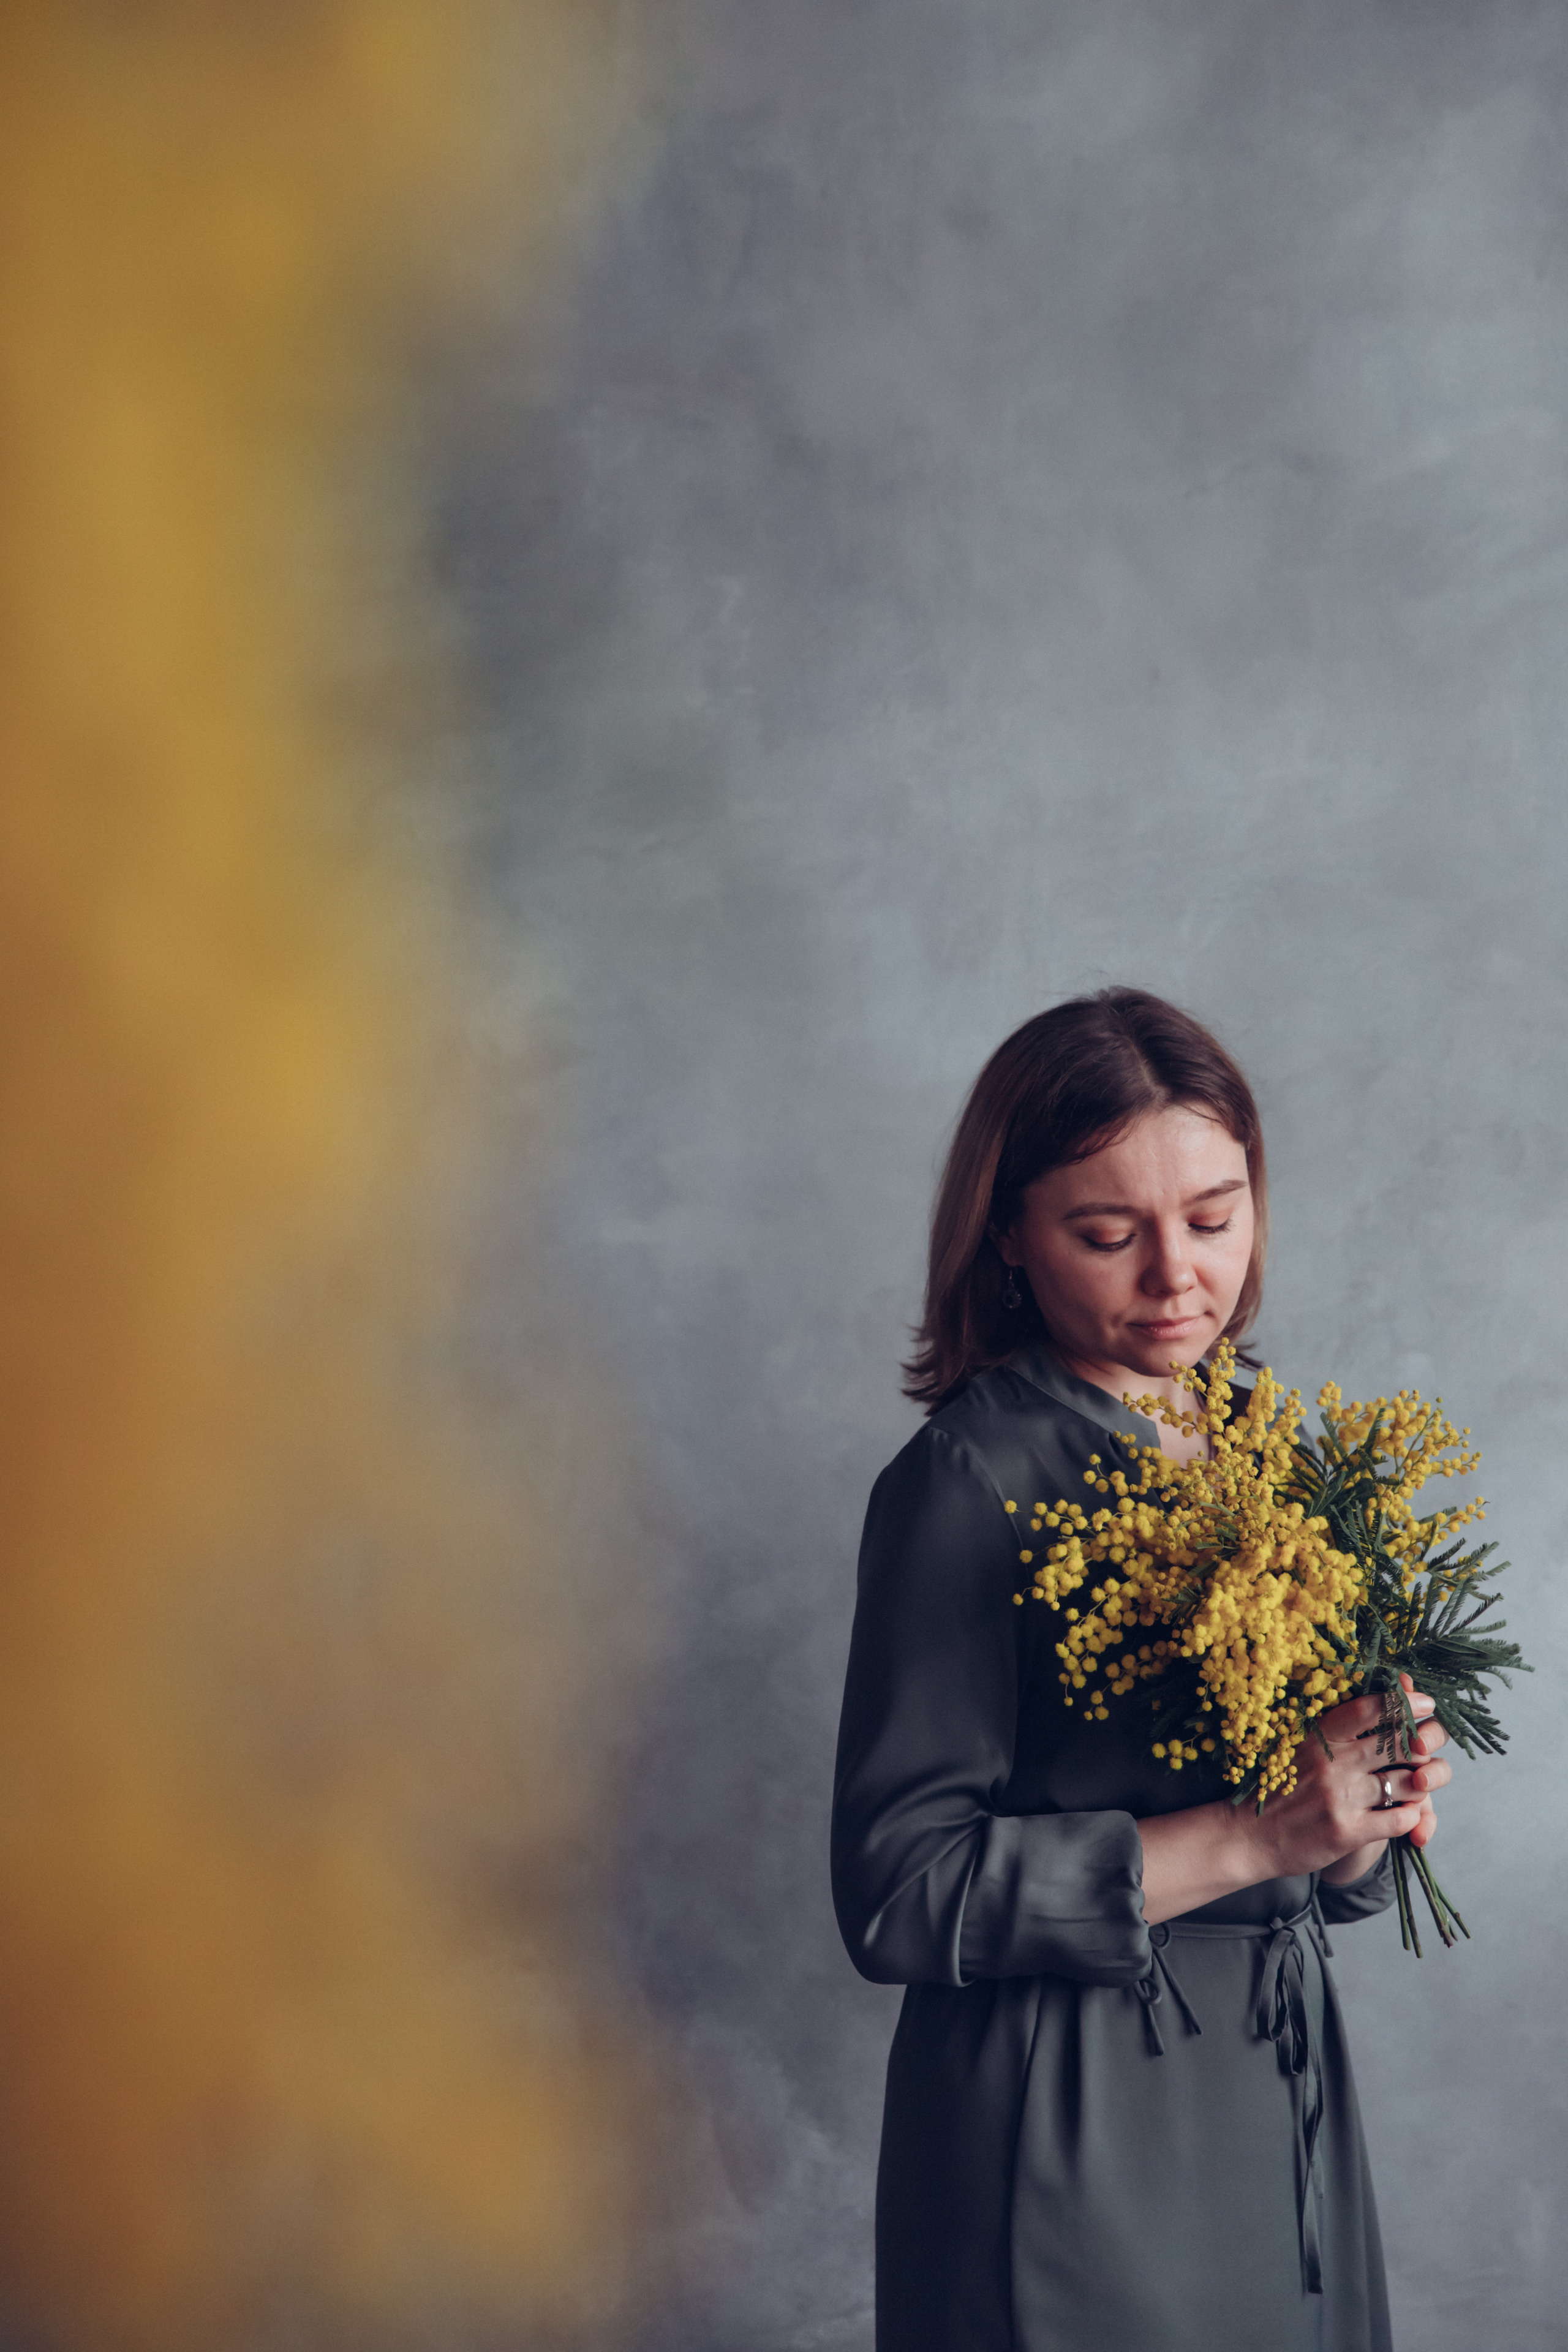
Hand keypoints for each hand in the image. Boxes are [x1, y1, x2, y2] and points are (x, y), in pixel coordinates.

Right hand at [1252, 1674, 1450, 1882]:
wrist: (1246, 1837)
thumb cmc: (1276, 1787)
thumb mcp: (1297, 1747)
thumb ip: (1332, 1729)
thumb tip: (1376, 1701)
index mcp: (1319, 1737)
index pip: (1369, 1709)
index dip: (1403, 1703)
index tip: (1424, 1703)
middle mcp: (1333, 1764)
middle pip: (1398, 1744)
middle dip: (1423, 1744)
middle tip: (1428, 1746)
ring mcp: (1342, 1799)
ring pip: (1406, 1783)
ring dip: (1420, 1783)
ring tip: (1418, 1783)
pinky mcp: (1348, 1832)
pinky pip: (1400, 1819)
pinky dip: (1413, 1815)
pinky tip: (1406, 1812)